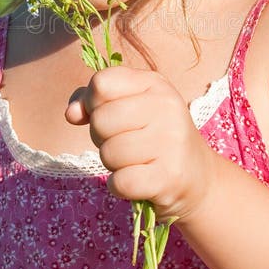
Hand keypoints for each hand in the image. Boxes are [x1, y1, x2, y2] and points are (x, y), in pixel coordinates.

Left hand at [65, 66, 214, 221]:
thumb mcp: (129, 107)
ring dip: (113, 164)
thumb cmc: (152, 137)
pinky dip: (120, 186)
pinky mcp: (169, 177)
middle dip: (102, 137)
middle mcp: (167, 107)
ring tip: (135, 161)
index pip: (102, 83)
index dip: (93, 102)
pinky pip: (119, 182)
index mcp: (155, 84)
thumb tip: (71, 113)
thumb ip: (93, 101)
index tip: (109, 114)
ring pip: (108, 153)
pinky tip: (138, 181)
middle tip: (125, 143)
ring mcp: (171, 142)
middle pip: (100, 120)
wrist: (197, 177)